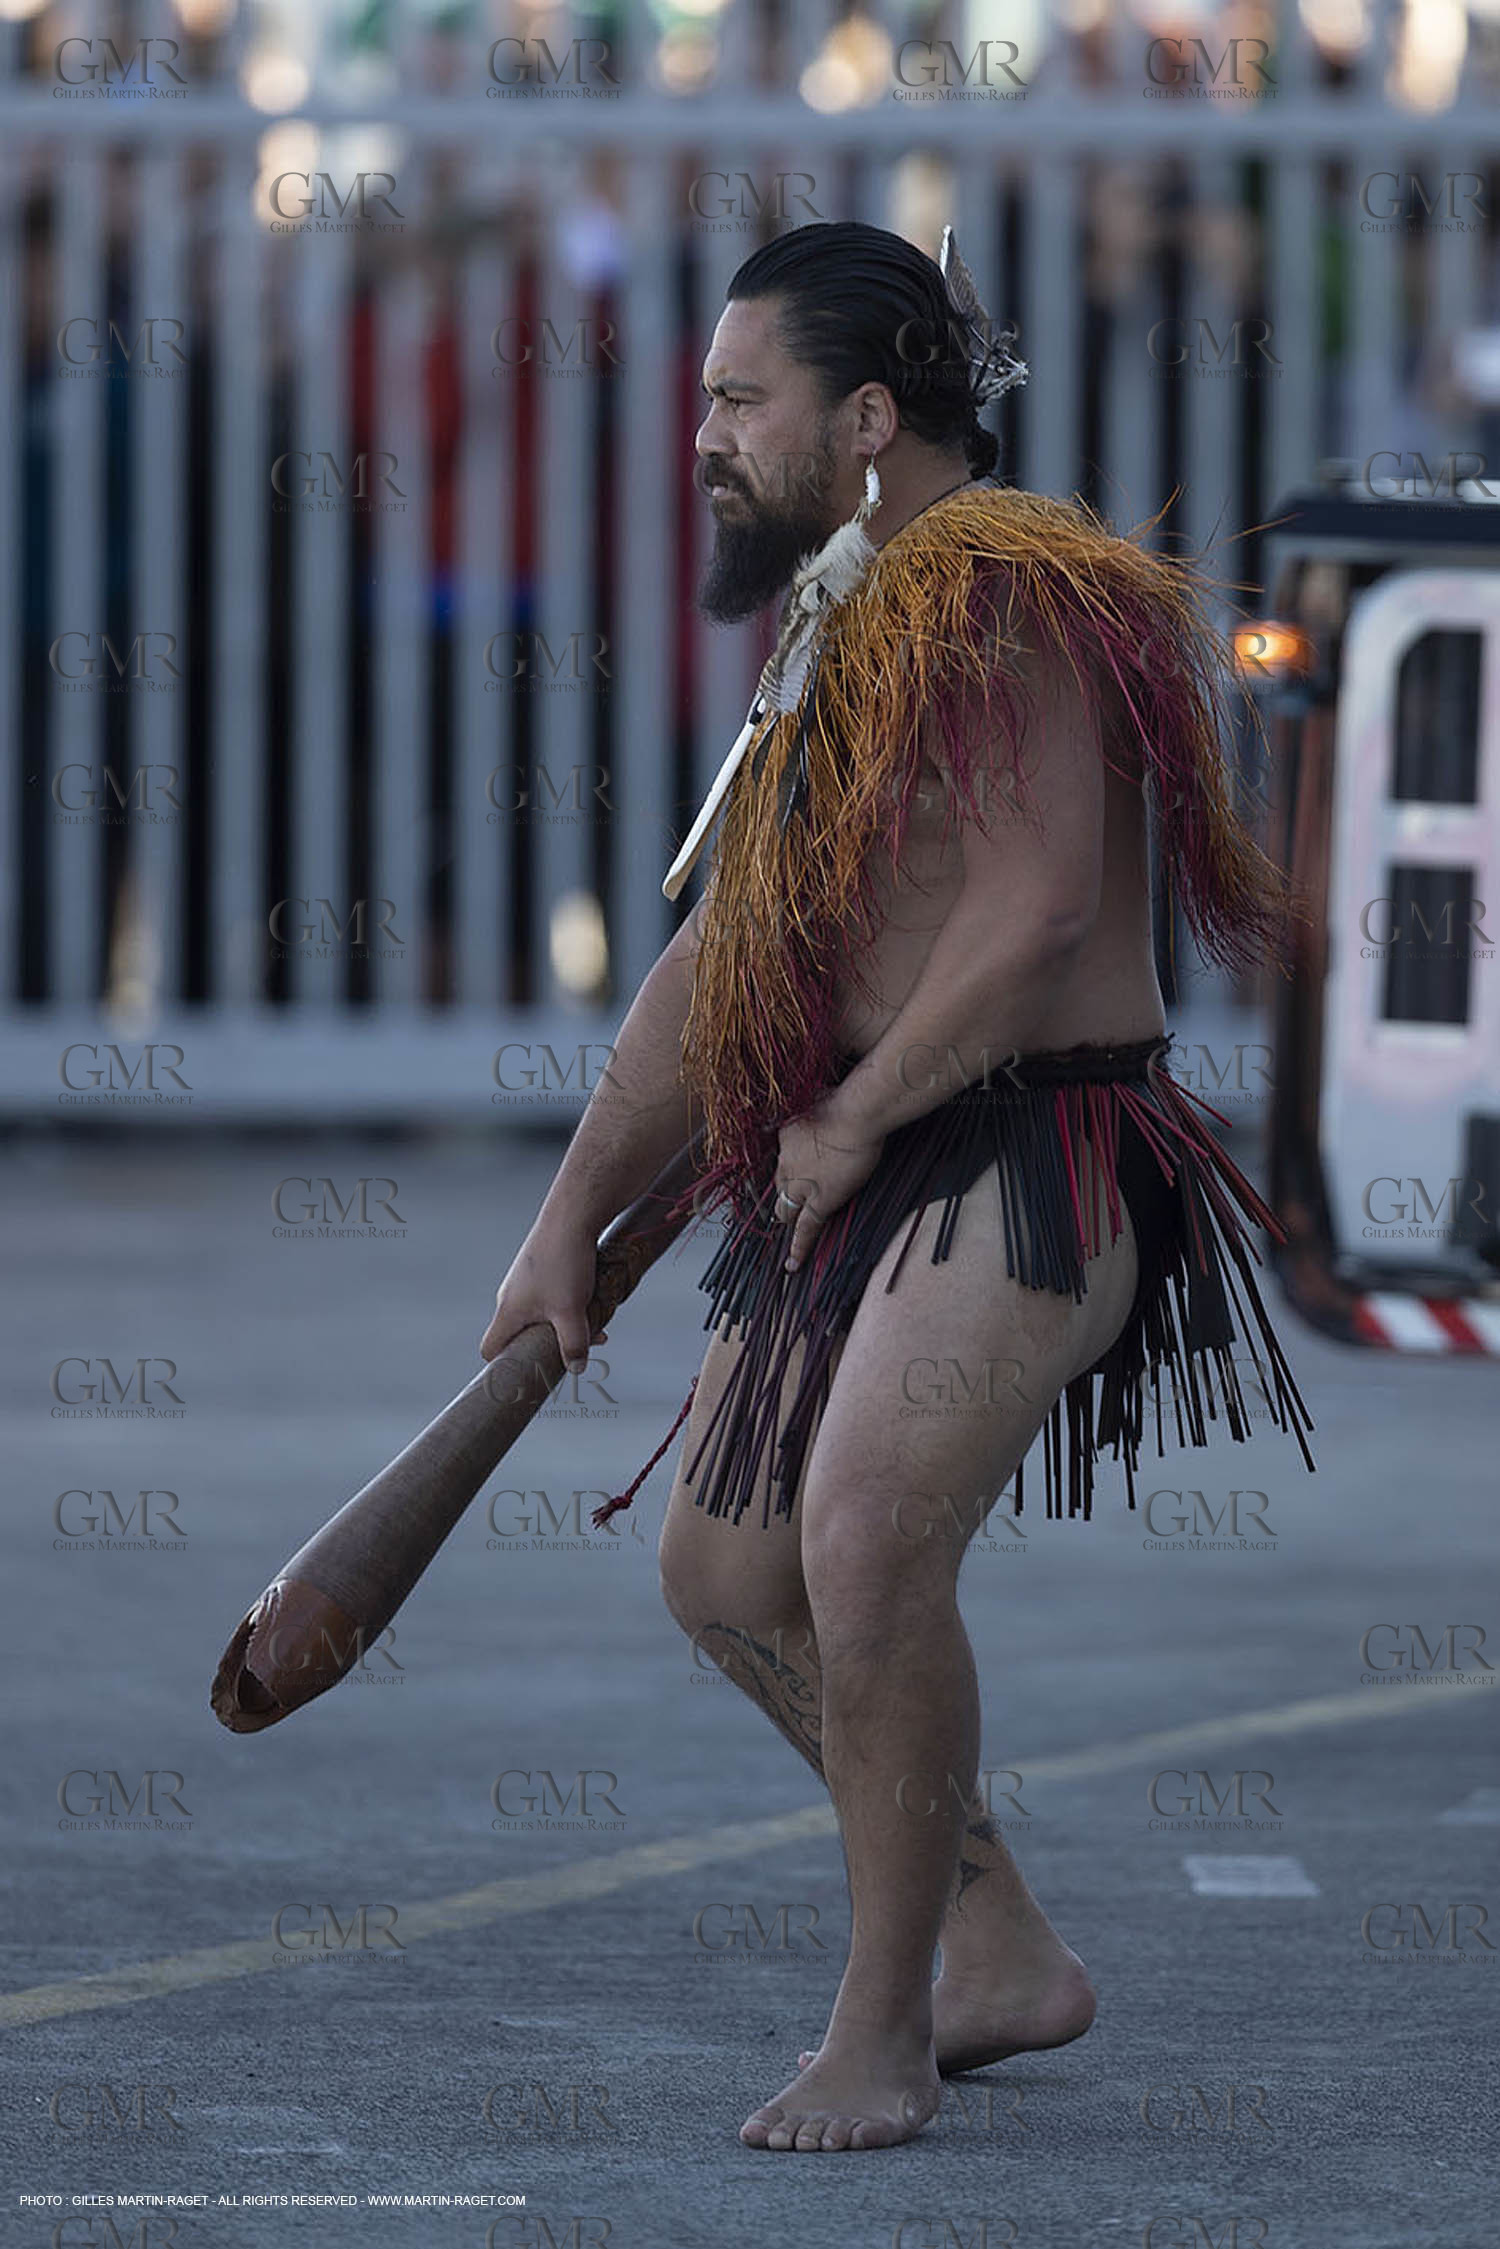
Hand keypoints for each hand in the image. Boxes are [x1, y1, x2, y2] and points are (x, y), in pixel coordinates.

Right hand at [481, 1218, 606, 1373]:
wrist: (572, 1215)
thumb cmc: (564, 1264)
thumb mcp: (570, 1311)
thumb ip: (573, 1344)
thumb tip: (577, 1368)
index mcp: (508, 1311)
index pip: (490, 1349)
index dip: (504, 1366)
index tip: (528, 1373)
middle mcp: (511, 1296)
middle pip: (520, 1335)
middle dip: (548, 1346)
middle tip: (575, 1349)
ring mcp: (526, 1281)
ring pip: (542, 1315)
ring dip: (565, 1325)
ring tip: (595, 1325)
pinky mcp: (542, 1268)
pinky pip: (552, 1297)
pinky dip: (570, 1305)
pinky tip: (594, 1300)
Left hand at [774, 1102, 885, 1271]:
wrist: (855, 1114)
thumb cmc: (844, 1100)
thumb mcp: (820, 1097)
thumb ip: (818, 1106)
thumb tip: (823, 1101)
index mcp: (785, 1136)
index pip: (783, 1158)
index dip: (789, 1166)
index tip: (797, 1167)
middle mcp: (785, 1162)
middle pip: (779, 1185)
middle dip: (784, 1193)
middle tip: (793, 1201)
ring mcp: (799, 1185)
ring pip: (786, 1208)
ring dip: (789, 1215)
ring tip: (792, 1230)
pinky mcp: (818, 1202)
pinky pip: (804, 1230)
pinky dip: (797, 1249)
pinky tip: (792, 1265)